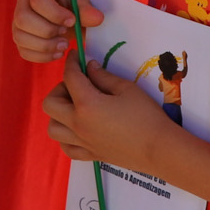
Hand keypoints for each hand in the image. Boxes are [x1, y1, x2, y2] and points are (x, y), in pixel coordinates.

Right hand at [13, 0, 101, 64]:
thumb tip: (97, 18)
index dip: (55, 14)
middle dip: (47, 31)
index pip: (38, 0)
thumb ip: (89, 9)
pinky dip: (42, 56)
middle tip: (66, 35)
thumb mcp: (86, 0)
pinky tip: (58, 52)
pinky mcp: (21, 36)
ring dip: (44, 46)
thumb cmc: (79, 2)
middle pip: (23, 19)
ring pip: (20, 37)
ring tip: (64, 45)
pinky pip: (24, 51)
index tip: (72, 21)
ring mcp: (18, 19)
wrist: (75, 13)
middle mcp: (23, 0)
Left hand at [43, 50, 177, 170]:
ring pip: (52, 127)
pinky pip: (65, 146)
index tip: (75, 55)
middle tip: (78, 84)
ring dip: (58, 113)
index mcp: (87, 104)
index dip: (71, 62)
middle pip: (50, 103)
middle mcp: (78, 124)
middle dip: (60, 89)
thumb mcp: (126, 89)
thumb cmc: (146, 116)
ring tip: (76, 107)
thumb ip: (103, 77)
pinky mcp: (89, 155)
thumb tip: (89, 66)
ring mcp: (81, 142)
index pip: (70, 77)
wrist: (158, 149)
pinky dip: (65, 135)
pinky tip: (78, 128)